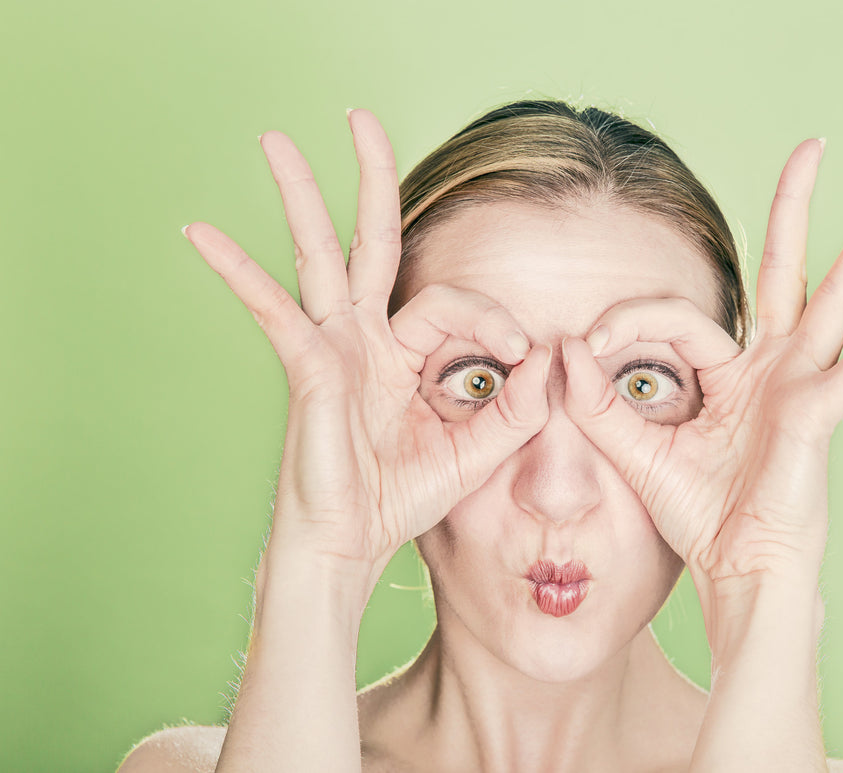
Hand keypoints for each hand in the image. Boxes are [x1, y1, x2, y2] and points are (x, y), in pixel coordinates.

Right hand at [182, 109, 550, 581]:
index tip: (524, 355)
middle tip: (359, 116)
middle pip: (369, 241)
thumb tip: (551, 356)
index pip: (449, 301)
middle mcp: (365, 338)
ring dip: (300, 196)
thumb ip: (517, 407)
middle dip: (369, 178)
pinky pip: (274, 313)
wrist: (352, 547)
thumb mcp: (477, 450)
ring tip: (275, 140)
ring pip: (318, 256)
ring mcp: (332, 349)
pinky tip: (202, 236)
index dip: (492, 317)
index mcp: (404, 353)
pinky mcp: (307, 370)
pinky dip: (239, 273)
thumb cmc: (403, 499)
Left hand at [561, 138, 842, 582]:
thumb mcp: (635, 451)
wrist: (734, 571)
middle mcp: (771, 367)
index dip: (629, 321)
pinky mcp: (817, 413)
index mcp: (730, 373)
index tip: (587, 346)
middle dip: (793, 208)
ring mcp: (801, 384)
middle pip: (784, 270)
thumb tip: (565, 347)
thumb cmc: (697, 516)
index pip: (680, 318)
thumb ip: (598, 402)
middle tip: (812, 145)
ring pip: (833, 297)